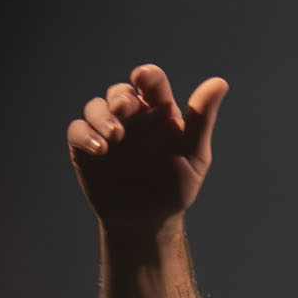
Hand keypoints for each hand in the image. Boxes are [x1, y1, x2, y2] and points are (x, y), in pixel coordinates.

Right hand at [65, 65, 228, 236]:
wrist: (147, 221)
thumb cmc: (174, 186)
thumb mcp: (194, 155)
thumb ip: (202, 119)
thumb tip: (220, 82)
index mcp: (158, 111)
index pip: (152, 83)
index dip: (146, 76)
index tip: (142, 78)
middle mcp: (131, 117)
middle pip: (120, 93)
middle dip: (119, 98)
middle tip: (122, 111)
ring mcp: (106, 131)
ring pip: (95, 107)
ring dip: (101, 116)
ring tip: (113, 137)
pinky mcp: (85, 148)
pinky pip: (77, 130)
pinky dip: (84, 134)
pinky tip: (99, 149)